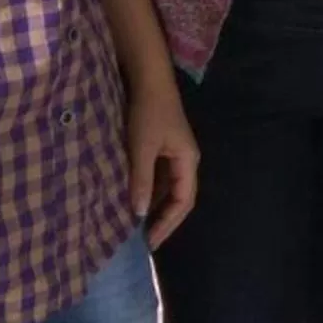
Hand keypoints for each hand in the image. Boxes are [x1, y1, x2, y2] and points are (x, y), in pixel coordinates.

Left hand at [125, 77, 198, 247]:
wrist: (148, 80)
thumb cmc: (148, 113)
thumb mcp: (142, 148)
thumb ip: (141, 180)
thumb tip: (138, 215)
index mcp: (187, 161)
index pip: (184, 201)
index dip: (169, 223)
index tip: (150, 242)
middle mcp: (186, 161)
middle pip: (179, 197)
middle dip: (163, 220)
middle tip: (144, 241)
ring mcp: (175, 154)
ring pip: (168, 189)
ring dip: (155, 207)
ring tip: (137, 226)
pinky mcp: (163, 148)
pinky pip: (159, 178)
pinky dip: (149, 193)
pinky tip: (134, 200)